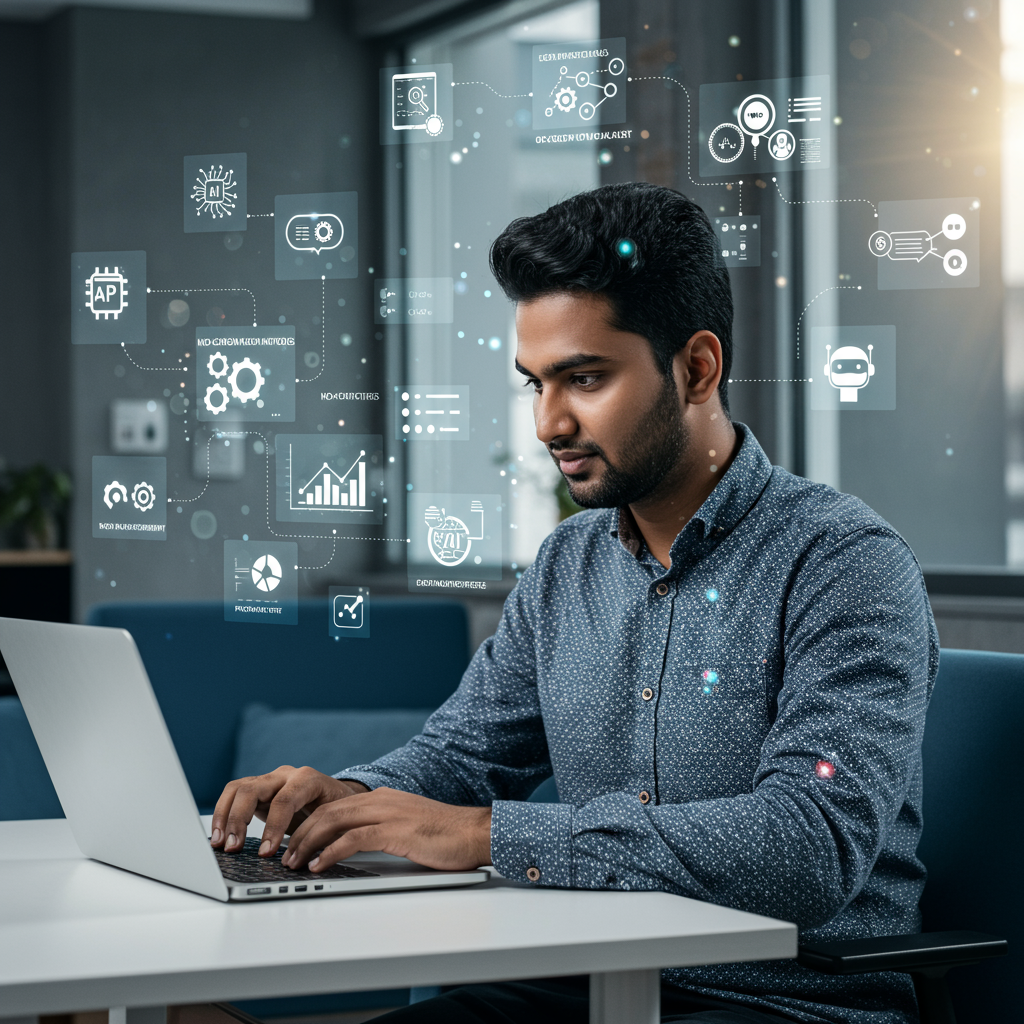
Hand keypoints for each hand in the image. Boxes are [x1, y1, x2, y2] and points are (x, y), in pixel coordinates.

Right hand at [211, 765, 367, 855]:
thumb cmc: (339, 810)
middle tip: (233, 848)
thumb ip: (319, 836)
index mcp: (307, 779)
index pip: (284, 800)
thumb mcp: (336, 821)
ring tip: (220, 844)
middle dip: (238, 819)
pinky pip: (234, 796)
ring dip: (224, 817)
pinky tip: (220, 836)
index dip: (273, 827)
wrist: (339, 796)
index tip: (266, 853)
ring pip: (237, 789)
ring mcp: (269, 780)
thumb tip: (300, 861)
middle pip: (252, 788)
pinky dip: (223, 815)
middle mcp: (285, 775)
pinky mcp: (258, 790)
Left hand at [280, 787, 491, 871]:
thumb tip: (355, 847)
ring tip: (294, 862)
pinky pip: (353, 839)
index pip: (334, 806)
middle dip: (300, 834)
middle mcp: (381, 800)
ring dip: (308, 843)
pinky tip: (320, 865)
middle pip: (327, 812)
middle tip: (284, 856)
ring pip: (334, 821)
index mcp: (382, 798)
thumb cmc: (445, 835)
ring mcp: (387, 813)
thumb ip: (382, 830)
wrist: (475, 831)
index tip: (293, 843)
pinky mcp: (395, 830)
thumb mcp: (406, 827)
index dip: (308, 824)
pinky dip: (331, 852)